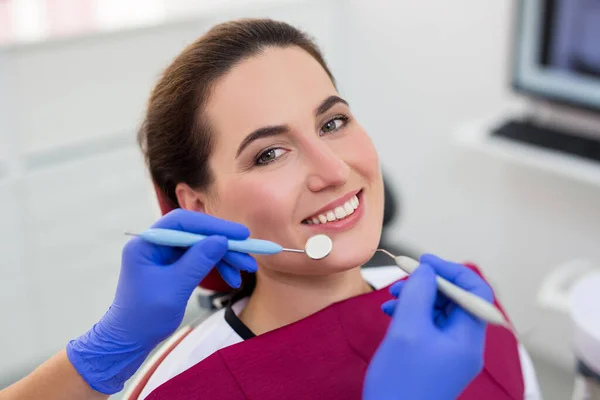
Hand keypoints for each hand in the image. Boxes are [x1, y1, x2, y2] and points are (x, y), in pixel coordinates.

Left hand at [66, 209, 256, 393]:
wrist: (129, 340)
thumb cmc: (144, 316)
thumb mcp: (174, 288)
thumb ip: (197, 261)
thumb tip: (221, 240)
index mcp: (147, 243)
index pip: (183, 223)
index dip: (212, 225)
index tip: (239, 233)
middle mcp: (156, 244)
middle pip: (196, 233)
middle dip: (224, 243)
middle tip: (249, 252)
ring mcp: (165, 255)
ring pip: (202, 246)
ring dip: (225, 256)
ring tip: (247, 268)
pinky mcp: (174, 266)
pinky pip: (200, 259)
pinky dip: (217, 266)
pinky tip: (233, 277)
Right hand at [363, 254, 493, 399]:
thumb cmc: (401, 383)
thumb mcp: (407, 330)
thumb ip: (418, 293)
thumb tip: (427, 271)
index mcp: (468, 338)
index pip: (474, 291)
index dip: (451, 270)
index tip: (424, 262)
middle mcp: (465, 345)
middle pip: (456, 300)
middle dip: (429, 284)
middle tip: (401, 279)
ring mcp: (450, 354)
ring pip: (439, 312)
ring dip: (416, 299)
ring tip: (391, 298)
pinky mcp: (435, 360)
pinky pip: (429, 327)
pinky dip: (411, 315)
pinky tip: (390, 313)